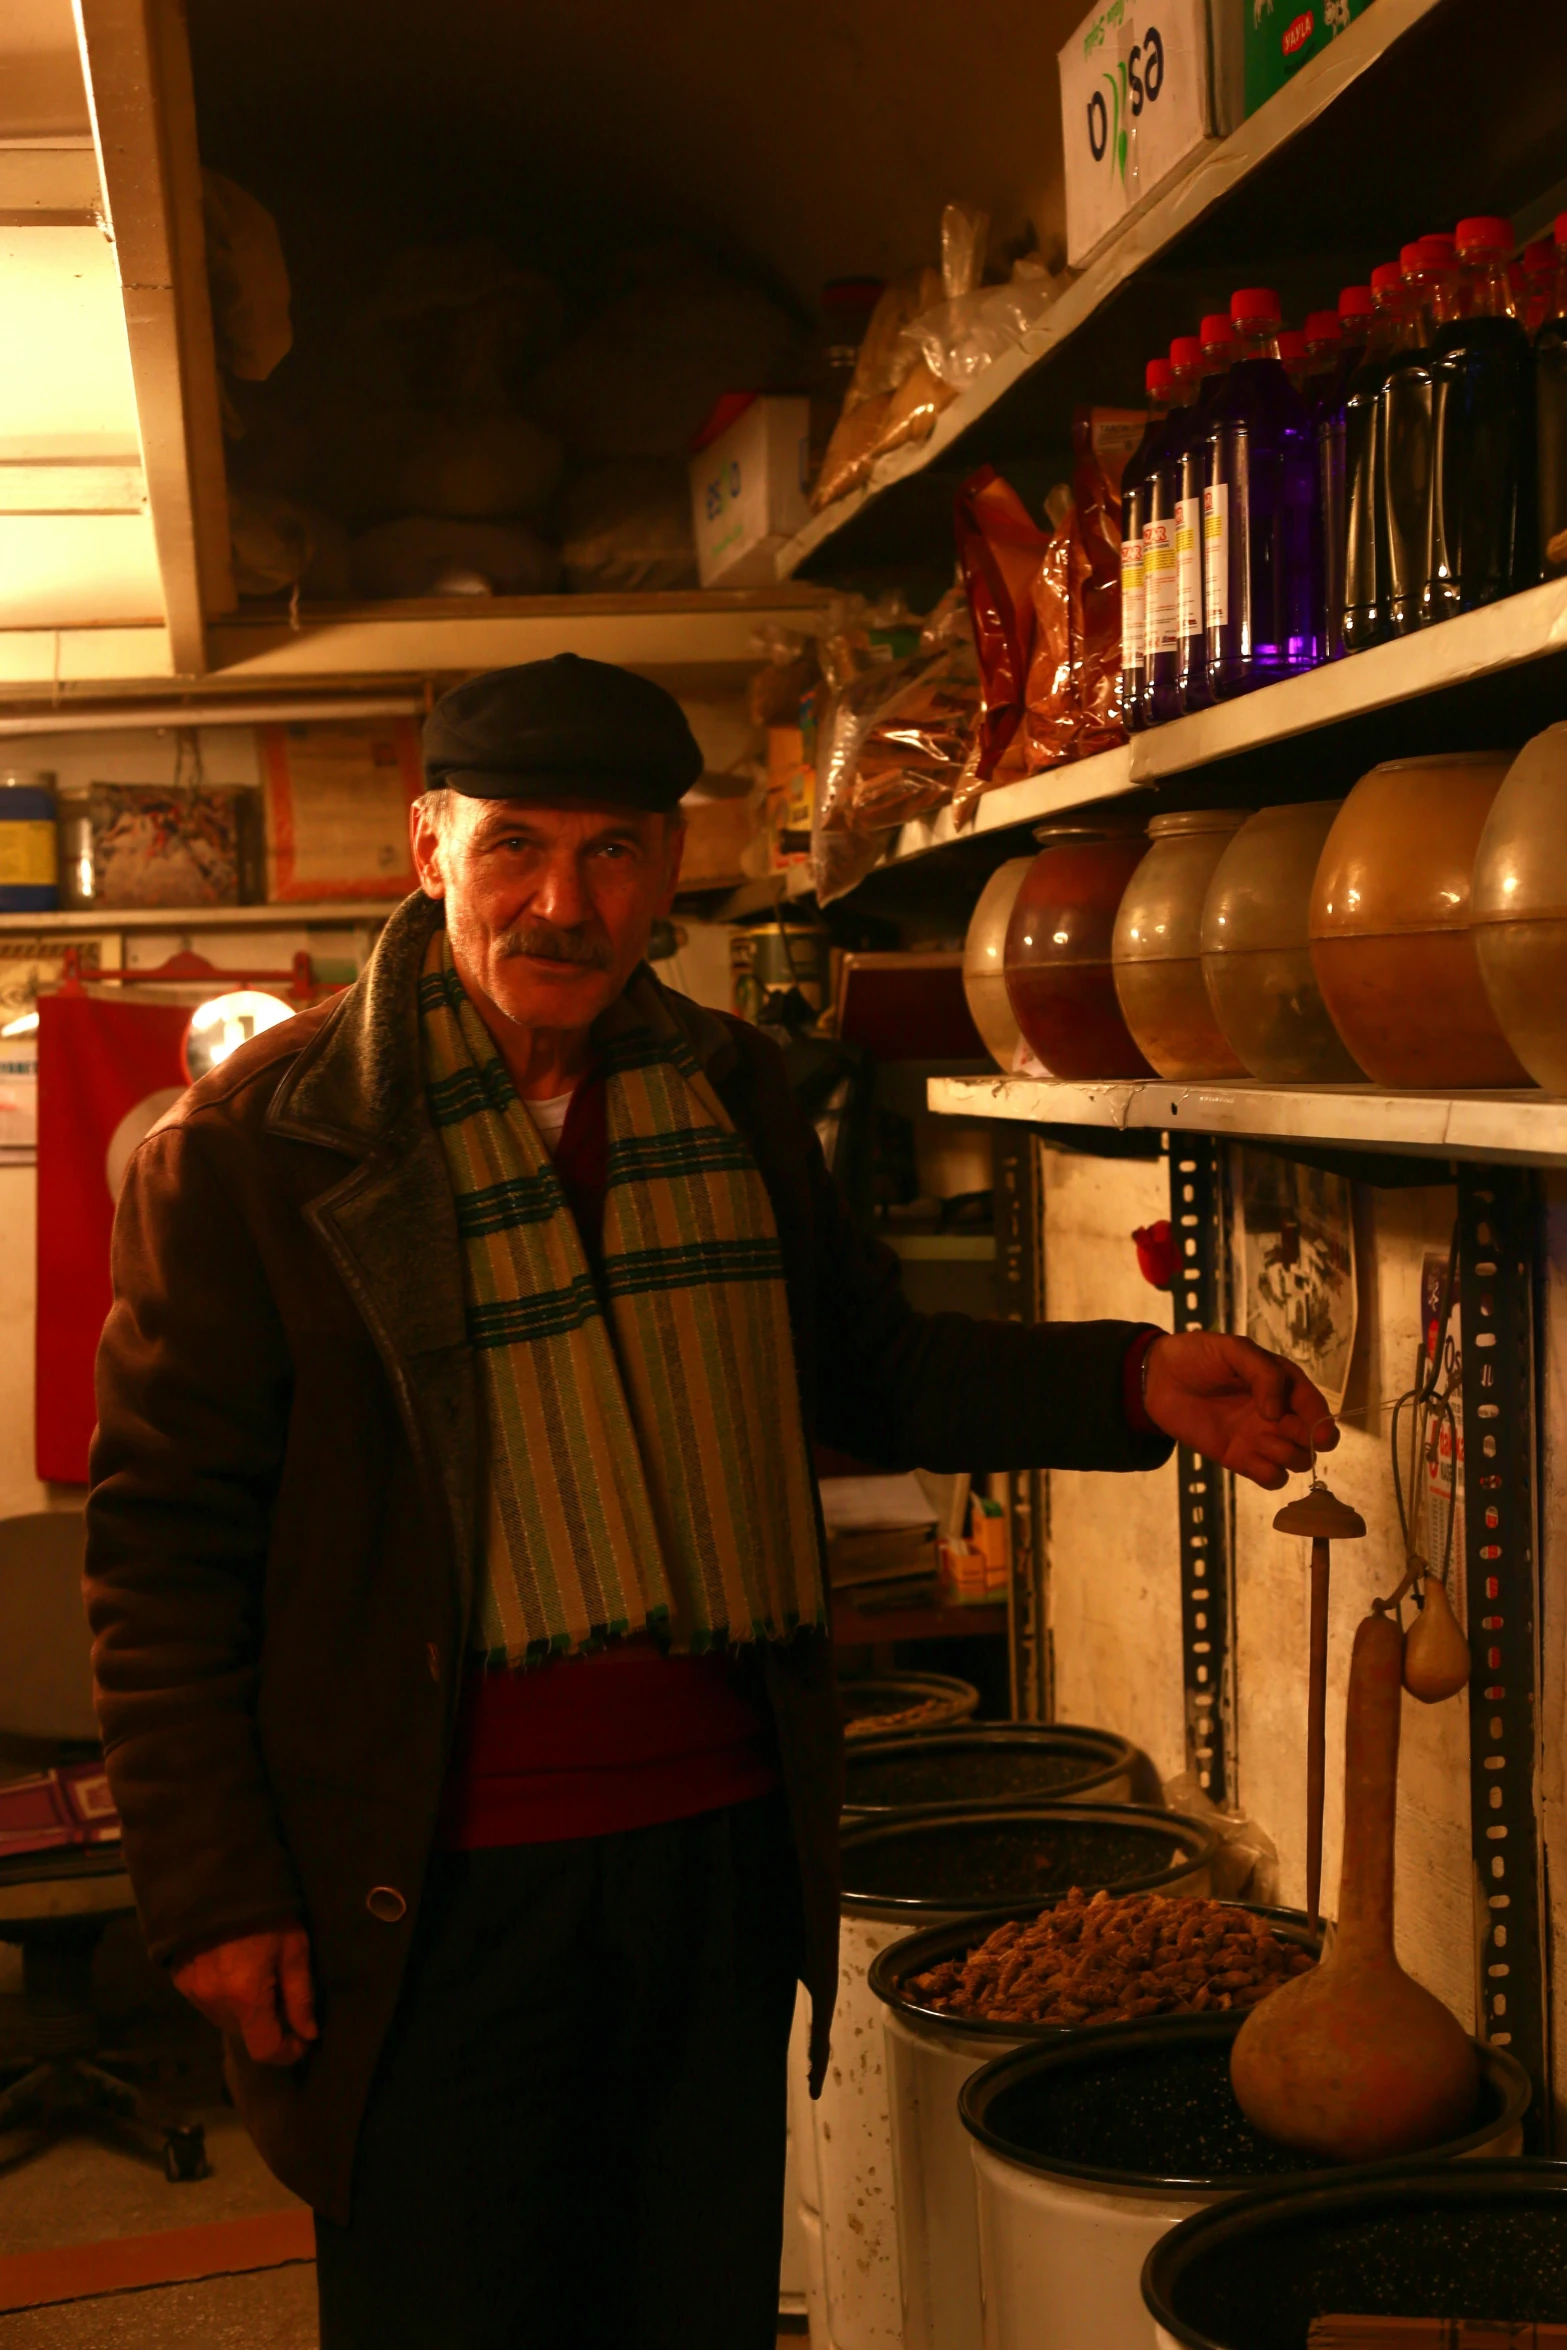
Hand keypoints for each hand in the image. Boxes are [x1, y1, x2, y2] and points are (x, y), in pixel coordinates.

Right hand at [173, 1925, 317, 2065]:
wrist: (215, 1878)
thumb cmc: (265, 1911)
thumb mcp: (294, 1948)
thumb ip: (301, 1995)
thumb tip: (308, 2033)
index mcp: (245, 1996)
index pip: (265, 2049)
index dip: (288, 2051)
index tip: (303, 2039)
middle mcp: (215, 2002)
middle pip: (246, 2035)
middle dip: (269, 2026)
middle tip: (285, 2000)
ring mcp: (193, 1993)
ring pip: (226, 2021)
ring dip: (247, 2013)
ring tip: (261, 1981)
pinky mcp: (180, 1980)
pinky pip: (209, 2003)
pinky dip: (226, 1998)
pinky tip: (237, 1971)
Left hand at [1143, 1331, 1336, 1490]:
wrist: (1158, 1378)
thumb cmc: (1197, 1357)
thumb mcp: (1233, 1350)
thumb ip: (1262, 1372)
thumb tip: (1276, 1411)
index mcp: (1282, 1384)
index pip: (1315, 1406)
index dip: (1322, 1420)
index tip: (1319, 1433)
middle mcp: (1278, 1414)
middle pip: (1312, 1438)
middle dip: (1307, 1440)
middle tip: (1281, 1429)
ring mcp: (1259, 1438)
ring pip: (1296, 1460)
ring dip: (1288, 1456)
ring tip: (1260, 1439)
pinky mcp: (1240, 1459)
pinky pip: (1271, 1478)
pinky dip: (1270, 1474)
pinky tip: (1251, 1458)